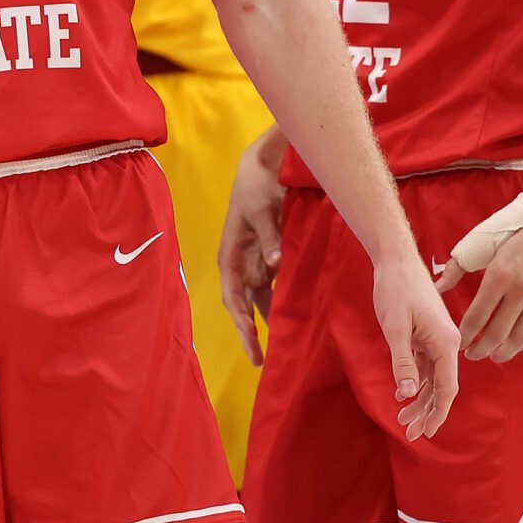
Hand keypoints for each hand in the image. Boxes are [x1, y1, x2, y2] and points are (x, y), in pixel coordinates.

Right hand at [218, 135, 285, 365]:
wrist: (265, 162)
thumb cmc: (257, 184)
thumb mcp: (260, 209)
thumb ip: (270, 237)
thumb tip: (274, 265)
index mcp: (231, 252)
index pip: (232, 294)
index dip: (240, 319)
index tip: (252, 338)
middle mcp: (241, 260)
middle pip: (243, 304)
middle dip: (249, 332)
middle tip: (260, 360)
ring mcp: (256, 257)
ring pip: (259, 297)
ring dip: (266, 320)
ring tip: (277, 348)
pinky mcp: (271, 252)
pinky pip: (274, 282)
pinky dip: (279, 300)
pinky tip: (292, 317)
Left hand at [371, 255, 458, 441]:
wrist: (396, 261)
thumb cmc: (396, 289)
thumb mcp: (394, 327)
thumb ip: (403, 361)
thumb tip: (409, 393)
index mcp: (446, 342)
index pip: (448, 387)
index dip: (438, 413)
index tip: (426, 432)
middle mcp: (447, 344)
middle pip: (442, 388)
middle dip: (428, 412)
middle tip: (411, 434)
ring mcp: (437, 341)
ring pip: (433, 379)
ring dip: (420, 401)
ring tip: (403, 421)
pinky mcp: (426, 337)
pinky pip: (425, 368)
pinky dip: (415, 383)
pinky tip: (404, 397)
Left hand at [439, 225, 522, 361]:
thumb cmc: (518, 226)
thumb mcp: (483, 240)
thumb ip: (458, 266)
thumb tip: (437, 287)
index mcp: (500, 274)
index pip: (477, 317)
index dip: (465, 336)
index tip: (458, 343)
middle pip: (498, 333)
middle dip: (481, 350)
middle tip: (472, 356)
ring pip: (521, 338)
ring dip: (504, 352)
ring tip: (493, 355)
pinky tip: (516, 344)